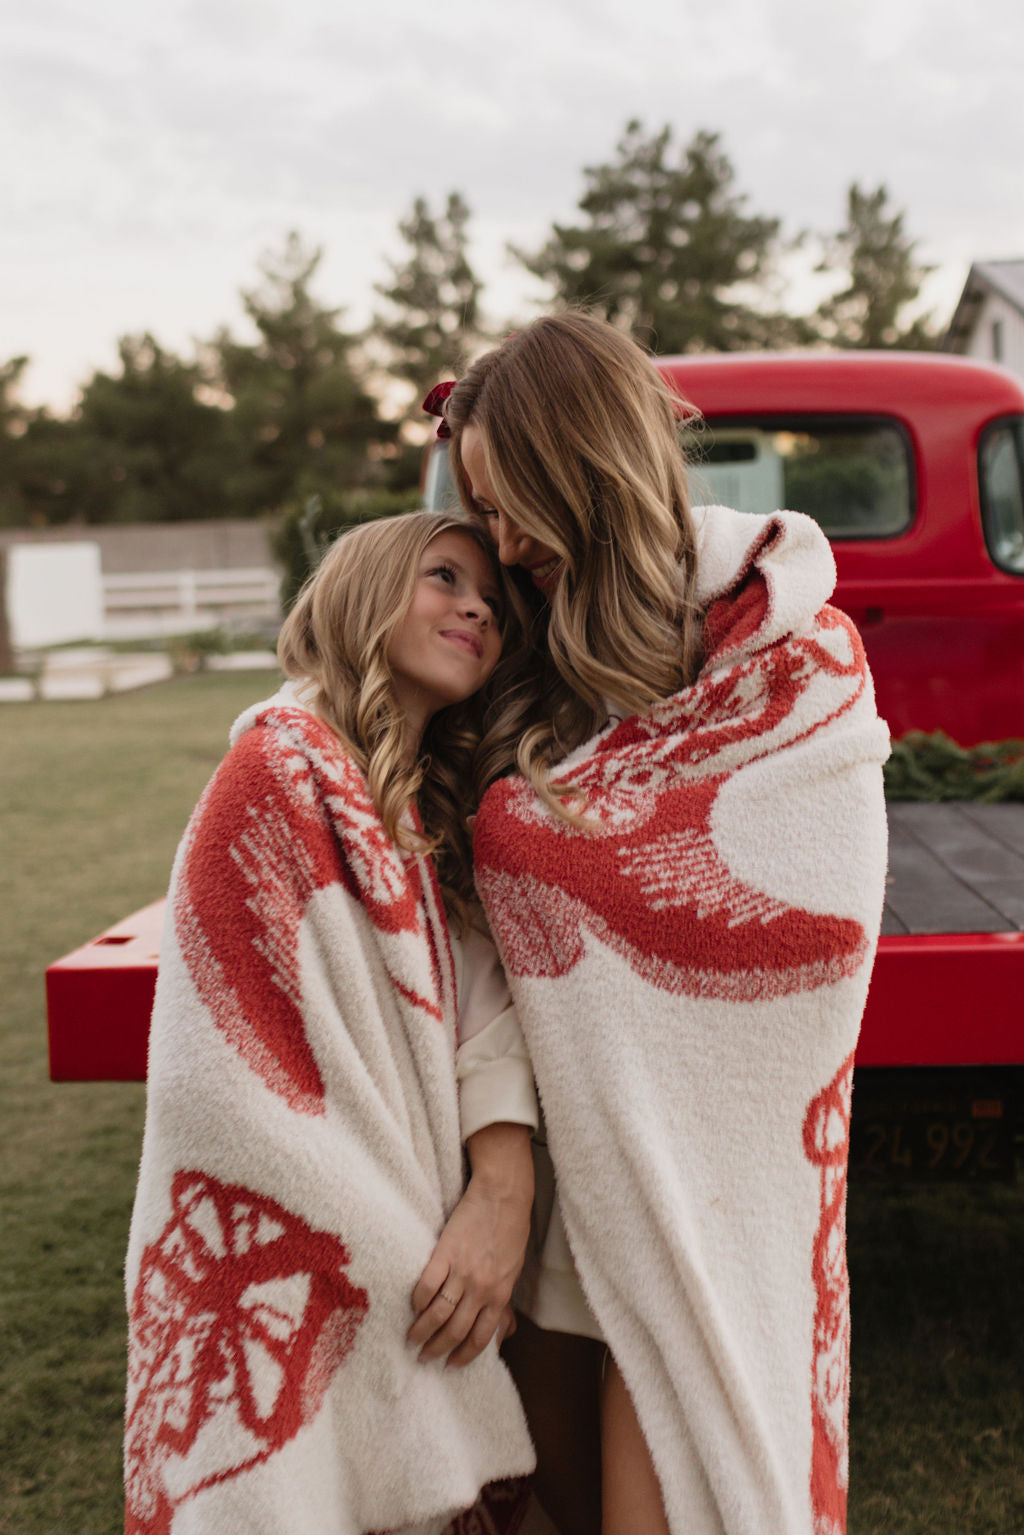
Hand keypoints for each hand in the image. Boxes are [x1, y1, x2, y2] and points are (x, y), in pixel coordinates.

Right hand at [408, 1123, 532, 1367]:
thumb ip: (501, 1298)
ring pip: (437, 1314)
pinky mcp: (444, 1253)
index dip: (464, 1356)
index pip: (480, 1337)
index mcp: (500, 1294)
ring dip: (422, 1331)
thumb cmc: (511, 1230)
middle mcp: (481, 1288)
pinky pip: (426, 1286)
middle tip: (425, 1358)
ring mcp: (462, 1271)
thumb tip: (499, 1329)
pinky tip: (414, 1306)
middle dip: (437, 1349)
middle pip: (455, 1331)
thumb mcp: (514, 1269)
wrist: (503, 1194)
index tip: (451, 1365)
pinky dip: (418, 1301)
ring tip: (412, 1339)